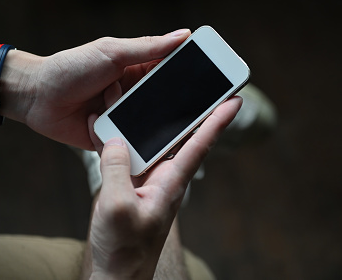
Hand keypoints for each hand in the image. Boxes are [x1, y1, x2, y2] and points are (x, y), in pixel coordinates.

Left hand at [9, 29, 190, 149]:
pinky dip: (123, 137)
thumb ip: (147, 48)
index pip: (172, 71)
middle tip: (189, 109)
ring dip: (143, 122)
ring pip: (149, 126)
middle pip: (165, 102)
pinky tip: (107, 126)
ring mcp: (124, 116)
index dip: (190, 75)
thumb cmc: (72, 68)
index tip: (211, 79)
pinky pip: (128, 142)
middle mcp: (135, 94)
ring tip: (130, 115)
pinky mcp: (113, 137)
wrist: (36, 97)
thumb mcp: (112, 53)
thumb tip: (183, 35)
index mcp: (138, 70)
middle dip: (172, 106)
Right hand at [85, 97, 242, 278]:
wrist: (116, 276)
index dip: (218, 121)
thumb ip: (116, 169)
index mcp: (171, 183)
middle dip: (179, 108)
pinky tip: (105, 125)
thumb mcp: (117, 206)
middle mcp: (163, 178)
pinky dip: (116, 140)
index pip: (201, 145)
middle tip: (185, 82)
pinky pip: (125, 156)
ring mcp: (145, 182)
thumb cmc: (124, 250)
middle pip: (175, 137)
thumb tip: (116, 140)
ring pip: (146, 143)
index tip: (236, 99)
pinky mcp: (129, 186)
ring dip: (140, 120)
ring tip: (130, 95)